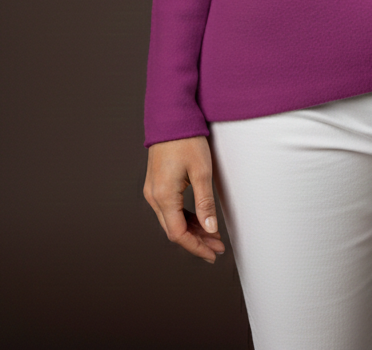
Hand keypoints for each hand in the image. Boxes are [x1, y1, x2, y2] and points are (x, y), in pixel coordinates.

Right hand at [143, 135, 224, 263]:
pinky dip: (185, 217)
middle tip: (218, 247)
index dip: (196, 247)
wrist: (171, 117)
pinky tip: (200, 219)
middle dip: (196, 241)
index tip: (213, 254)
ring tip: (213, 235)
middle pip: (174, 230)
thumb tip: (210, 229)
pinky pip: (169, 208)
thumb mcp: (202, 171)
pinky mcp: (157, 183)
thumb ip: (205, 202)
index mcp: (163, 196)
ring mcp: (153, 190)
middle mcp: (154, 196)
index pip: (178, 234)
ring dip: (191, 230)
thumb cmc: (187, 140)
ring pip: (171, 220)